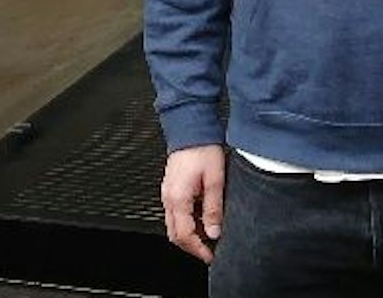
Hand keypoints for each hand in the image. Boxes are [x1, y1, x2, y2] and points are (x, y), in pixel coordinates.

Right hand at [160, 145, 225, 262]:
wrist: (191, 126)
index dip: (198, 249)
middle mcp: (168, 197)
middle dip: (191, 246)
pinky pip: (175, 212)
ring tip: (208, 235)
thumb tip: (213, 231)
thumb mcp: (215, 180)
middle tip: (208, 250)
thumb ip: (213, 208)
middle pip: (175, 234)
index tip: (210, 256)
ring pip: (174, 224)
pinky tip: (201, 218)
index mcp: (178, 198)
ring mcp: (167, 192)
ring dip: (189, 234)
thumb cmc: (202, 148)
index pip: (184, 235)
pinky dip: (186, 221)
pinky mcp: (171, 187)